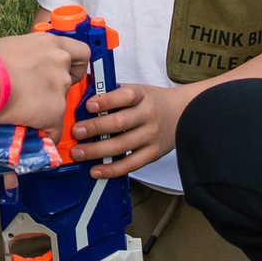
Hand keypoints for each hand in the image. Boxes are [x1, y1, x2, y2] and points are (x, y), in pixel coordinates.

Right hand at [0, 31, 88, 130]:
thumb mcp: (12, 47)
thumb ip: (27, 56)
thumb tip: (18, 68)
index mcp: (50, 43)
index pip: (81, 53)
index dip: (75, 66)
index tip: (66, 74)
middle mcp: (60, 62)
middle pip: (68, 82)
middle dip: (52, 91)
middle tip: (32, 96)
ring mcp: (60, 86)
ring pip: (59, 106)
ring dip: (46, 111)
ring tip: (22, 112)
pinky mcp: (55, 110)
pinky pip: (54, 129)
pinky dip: (44, 133)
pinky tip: (28, 132)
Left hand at [70, 81, 184, 178]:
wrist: (185, 113)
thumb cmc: (151, 102)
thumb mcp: (137, 90)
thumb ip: (113, 94)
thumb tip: (82, 98)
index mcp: (142, 95)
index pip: (125, 96)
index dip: (106, 101)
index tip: (89, 105)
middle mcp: (148, 115)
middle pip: (120, 123)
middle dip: (95, 128)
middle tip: (76, 132)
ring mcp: (151, 136)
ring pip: (122, 145)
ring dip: (97, 150)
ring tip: (78, 153)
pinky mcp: (153, 153)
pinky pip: (130, 164)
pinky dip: (112, 169)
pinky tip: (95, 170)